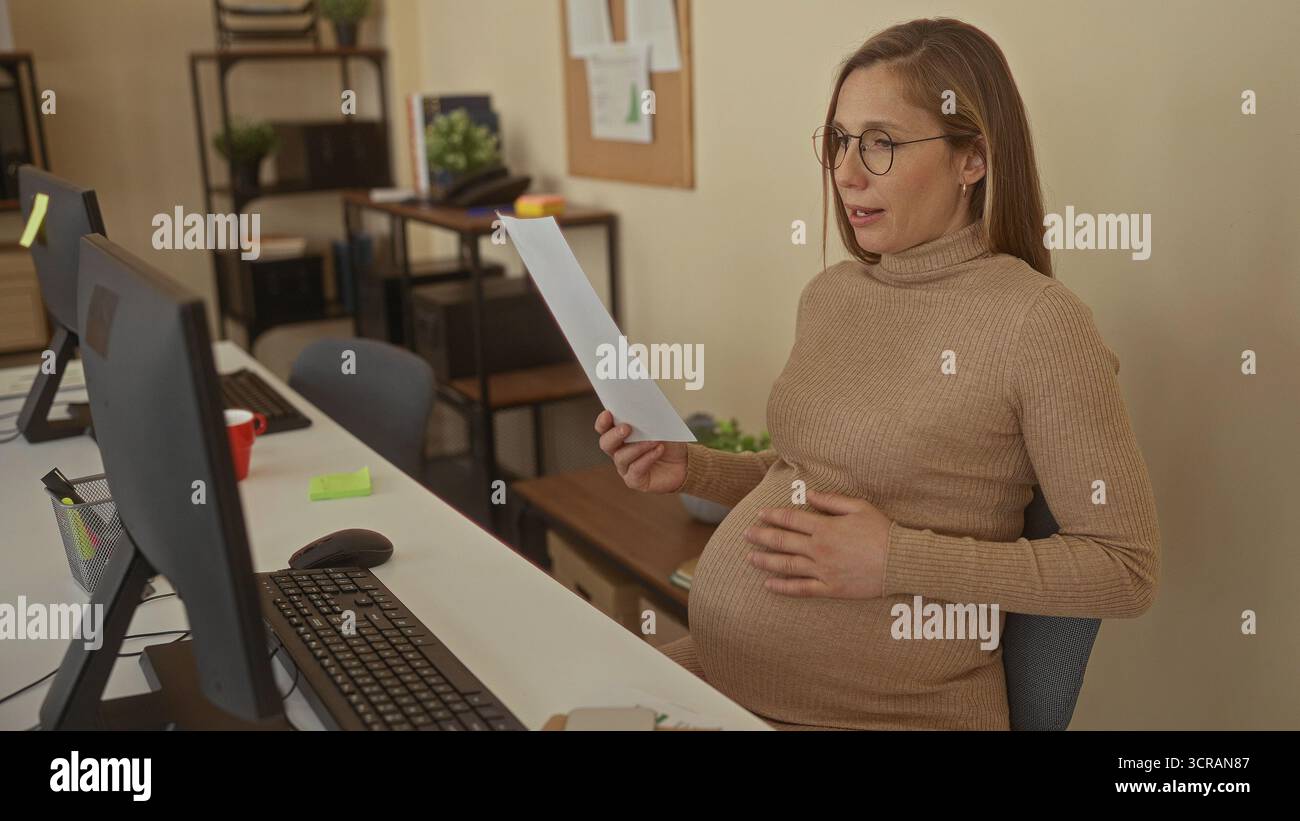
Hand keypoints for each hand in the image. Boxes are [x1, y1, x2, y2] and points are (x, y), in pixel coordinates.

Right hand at [594, 409, 686, 493]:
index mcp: (620, 435)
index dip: (603, 421)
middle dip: (614, 435)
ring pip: (621, 457)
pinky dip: (647, 458)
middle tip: (627, 428)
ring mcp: (625, 468)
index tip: (608, 413)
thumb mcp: (660, 425)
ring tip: (654, 440)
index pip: (604, 428)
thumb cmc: (669, 442)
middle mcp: (618, 452)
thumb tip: (642, 410)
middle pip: (606, 444)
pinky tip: (658, 450)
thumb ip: (647, 418)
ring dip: (637, 447)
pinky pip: (635, 470)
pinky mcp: (635, 480)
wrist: (684, 463)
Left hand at [743, 489, 892, 598]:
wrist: (900, 561)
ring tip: (750, 558)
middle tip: (746, 534)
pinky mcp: (830, 588)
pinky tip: (769, 584)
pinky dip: (783, 587)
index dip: (773, 516)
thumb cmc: (882, 531)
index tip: (760, 514)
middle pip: (783, 541)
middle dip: (762, 537)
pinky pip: (801, 589)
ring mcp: (823, 570)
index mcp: (825, 527)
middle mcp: (819, 549)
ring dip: (765, 561)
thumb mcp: (859, 507)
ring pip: (787, 565)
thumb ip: (832, 501)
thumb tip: (810, 495)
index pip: (791, 520)